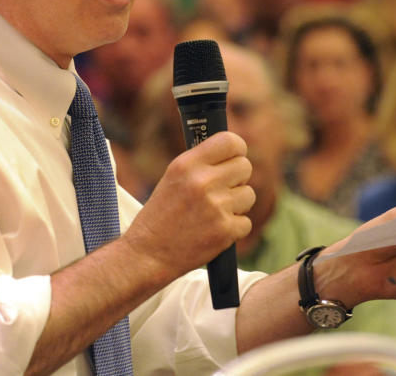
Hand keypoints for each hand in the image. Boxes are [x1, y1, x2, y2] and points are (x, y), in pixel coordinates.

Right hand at [122, 131, 254, 282]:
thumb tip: (233, 152)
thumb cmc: (161, 215)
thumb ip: (201, 163)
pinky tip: (213, 230)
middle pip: (245, 166)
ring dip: (237, 205)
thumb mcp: (173, 178)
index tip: (235, 157)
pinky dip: (234, 228)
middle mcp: (202, 182)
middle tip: (223, 190)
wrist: (147, 254)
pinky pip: (246, 222)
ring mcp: (216, 207)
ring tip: (214, 213)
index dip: (237, 149)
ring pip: (248, 194)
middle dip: (237, 179)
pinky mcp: (225, 231)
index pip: (230, 142)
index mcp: (187, 164)